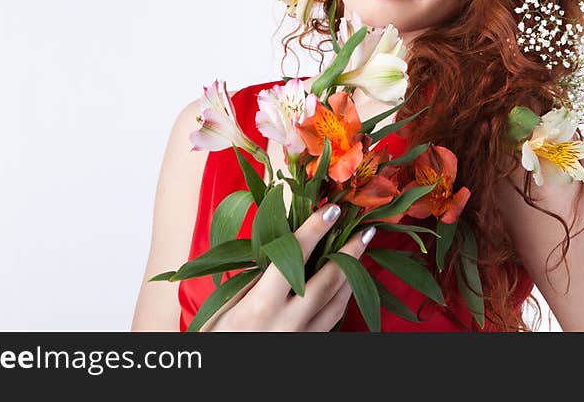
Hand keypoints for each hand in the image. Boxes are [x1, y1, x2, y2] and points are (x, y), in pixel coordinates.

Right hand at [199, 204, 375, 331]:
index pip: (293, 258)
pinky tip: (346, 281)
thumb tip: (283, 241)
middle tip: (364, 229)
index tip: (332, 209)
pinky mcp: (310, 347)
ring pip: (337, 302)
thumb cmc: (219, 335)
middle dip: (349, 252)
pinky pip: (334, 319)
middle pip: (327, 282)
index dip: (314, 231)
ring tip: (360, 249)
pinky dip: (342, 296)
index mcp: (261, 305)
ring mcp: (302, 338)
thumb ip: (258, 275)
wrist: (225, 374)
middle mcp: (286, 323)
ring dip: (352, 274)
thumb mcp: (230, 301)